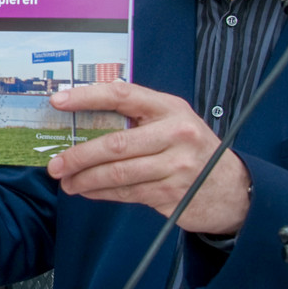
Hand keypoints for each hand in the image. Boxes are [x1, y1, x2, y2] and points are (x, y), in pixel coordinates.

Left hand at [45, 82, 250, 234]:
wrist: (231, 187)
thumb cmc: (194, 150)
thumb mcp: (173, 122)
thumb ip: (138, 117)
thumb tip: (87, 118)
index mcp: (169, 108)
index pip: (122, 95)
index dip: (87, 97)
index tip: (59, 101)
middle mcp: (174, 134)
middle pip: (115, 144)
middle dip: (78, 155)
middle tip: (56, 164)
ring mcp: (175, 166)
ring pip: (117, 173)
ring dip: (86, 179)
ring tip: (67, 181)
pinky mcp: (171, 193)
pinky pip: (126, 193)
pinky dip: (102, 193)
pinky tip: (89, 191)